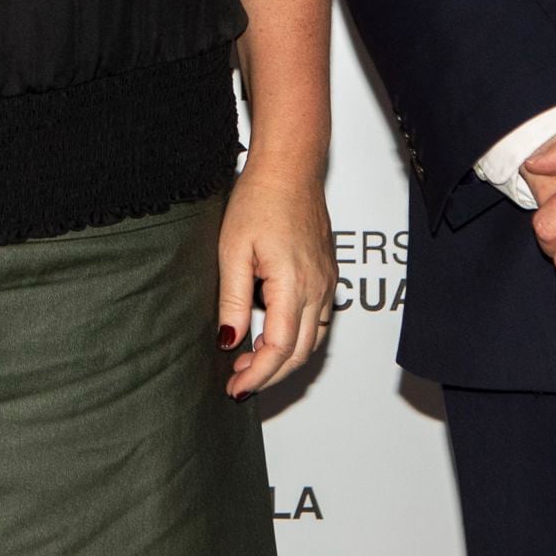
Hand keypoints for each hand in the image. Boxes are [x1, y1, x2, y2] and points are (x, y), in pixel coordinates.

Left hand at [217, 165, 336, 397]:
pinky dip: (298, 339)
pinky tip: (273, 336)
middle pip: (301, 353)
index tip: (235, 388)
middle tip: (238, 382)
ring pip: (313, 340)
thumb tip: (229, 341)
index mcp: (294, 285)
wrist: (289, 168)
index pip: (280, 349)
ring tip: (249, 363)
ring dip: (284, 359)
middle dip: (269, 375)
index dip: (257, 375)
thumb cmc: (260, 200)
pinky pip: (318, 320)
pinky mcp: (327, 275)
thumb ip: (233, 301)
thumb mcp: (233, 251)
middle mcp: (318, 288)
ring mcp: (327, 282)